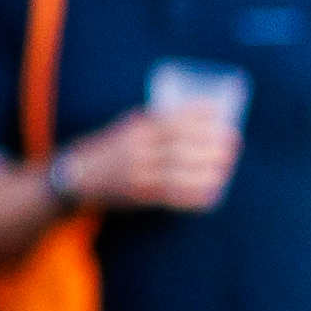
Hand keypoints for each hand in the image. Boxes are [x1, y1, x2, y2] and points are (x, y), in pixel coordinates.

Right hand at [74, 99, 242, 216]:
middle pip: (179, 146)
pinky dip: (193, 195)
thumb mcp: (127, 126)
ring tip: (227, 165)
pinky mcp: (138, 196)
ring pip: (178, 172)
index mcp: (135, 130)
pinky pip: (170, 196)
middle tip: (234, 142)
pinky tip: (213, 192)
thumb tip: (199, 114)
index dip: (197, 116)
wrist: (76, 177)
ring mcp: (137, 174)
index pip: (171, 120)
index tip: (220, 114)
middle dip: (210, 143)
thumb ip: (156, 122)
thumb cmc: (110, 148)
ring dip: (207, 169)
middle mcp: (136, 150)